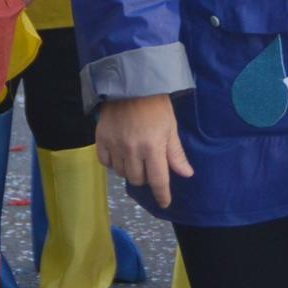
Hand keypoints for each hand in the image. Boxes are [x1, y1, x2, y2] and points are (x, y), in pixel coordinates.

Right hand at [94, 93, 193, 208]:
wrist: (130, 83)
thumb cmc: (156, 105)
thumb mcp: (170, 127)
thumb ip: (176, 153)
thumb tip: (186, 174)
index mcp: (153, 147)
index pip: (158, 179)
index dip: (162, 194)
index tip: (164, 203)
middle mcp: (132, 150)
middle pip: (138, 179)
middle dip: (145, 177)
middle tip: (148, 165)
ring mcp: (115, 145)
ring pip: (121, 172)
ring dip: (129, 170)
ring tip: (134, 157)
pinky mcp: (101, 139)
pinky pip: (105, 162)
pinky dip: (112, 163)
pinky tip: (119, 154)